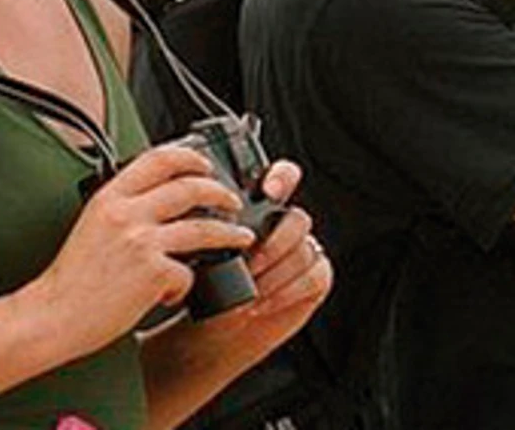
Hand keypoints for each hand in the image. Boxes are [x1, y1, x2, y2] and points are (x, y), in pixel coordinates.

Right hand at [26, 145, 257, 357]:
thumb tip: (159, 204)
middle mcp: (127, 214)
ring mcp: (142, 242)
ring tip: (240, 237)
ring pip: (202, 228)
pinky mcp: (154, 273)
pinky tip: (173, 293)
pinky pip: (187, 272)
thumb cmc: (70, 280)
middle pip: (189, 188)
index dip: (189, 157)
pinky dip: (184, 285)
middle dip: (220, 192)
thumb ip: (123, 208)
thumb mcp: (92, 225)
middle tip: (232, 200)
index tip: (205, 165)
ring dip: (228, 233)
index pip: (158, 159)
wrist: (54, 316)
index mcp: (109, 197)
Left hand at [198, 162, 331, 355]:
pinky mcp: (315, 280)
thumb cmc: (202, 293)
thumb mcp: (200, 258)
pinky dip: (288, 290)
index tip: (269, 192)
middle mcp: (284, 229)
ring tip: (251, 291)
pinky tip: (264, 302)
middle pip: (297, 218)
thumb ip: (215, 233)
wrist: (209, 335)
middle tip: (250, 265)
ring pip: (304, 249)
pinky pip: (315, 276)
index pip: (282, 179)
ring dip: (276, 273)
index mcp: (259, 212)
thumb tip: (219, 225)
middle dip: (274, 243)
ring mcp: (302, 254)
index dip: (281, 178)